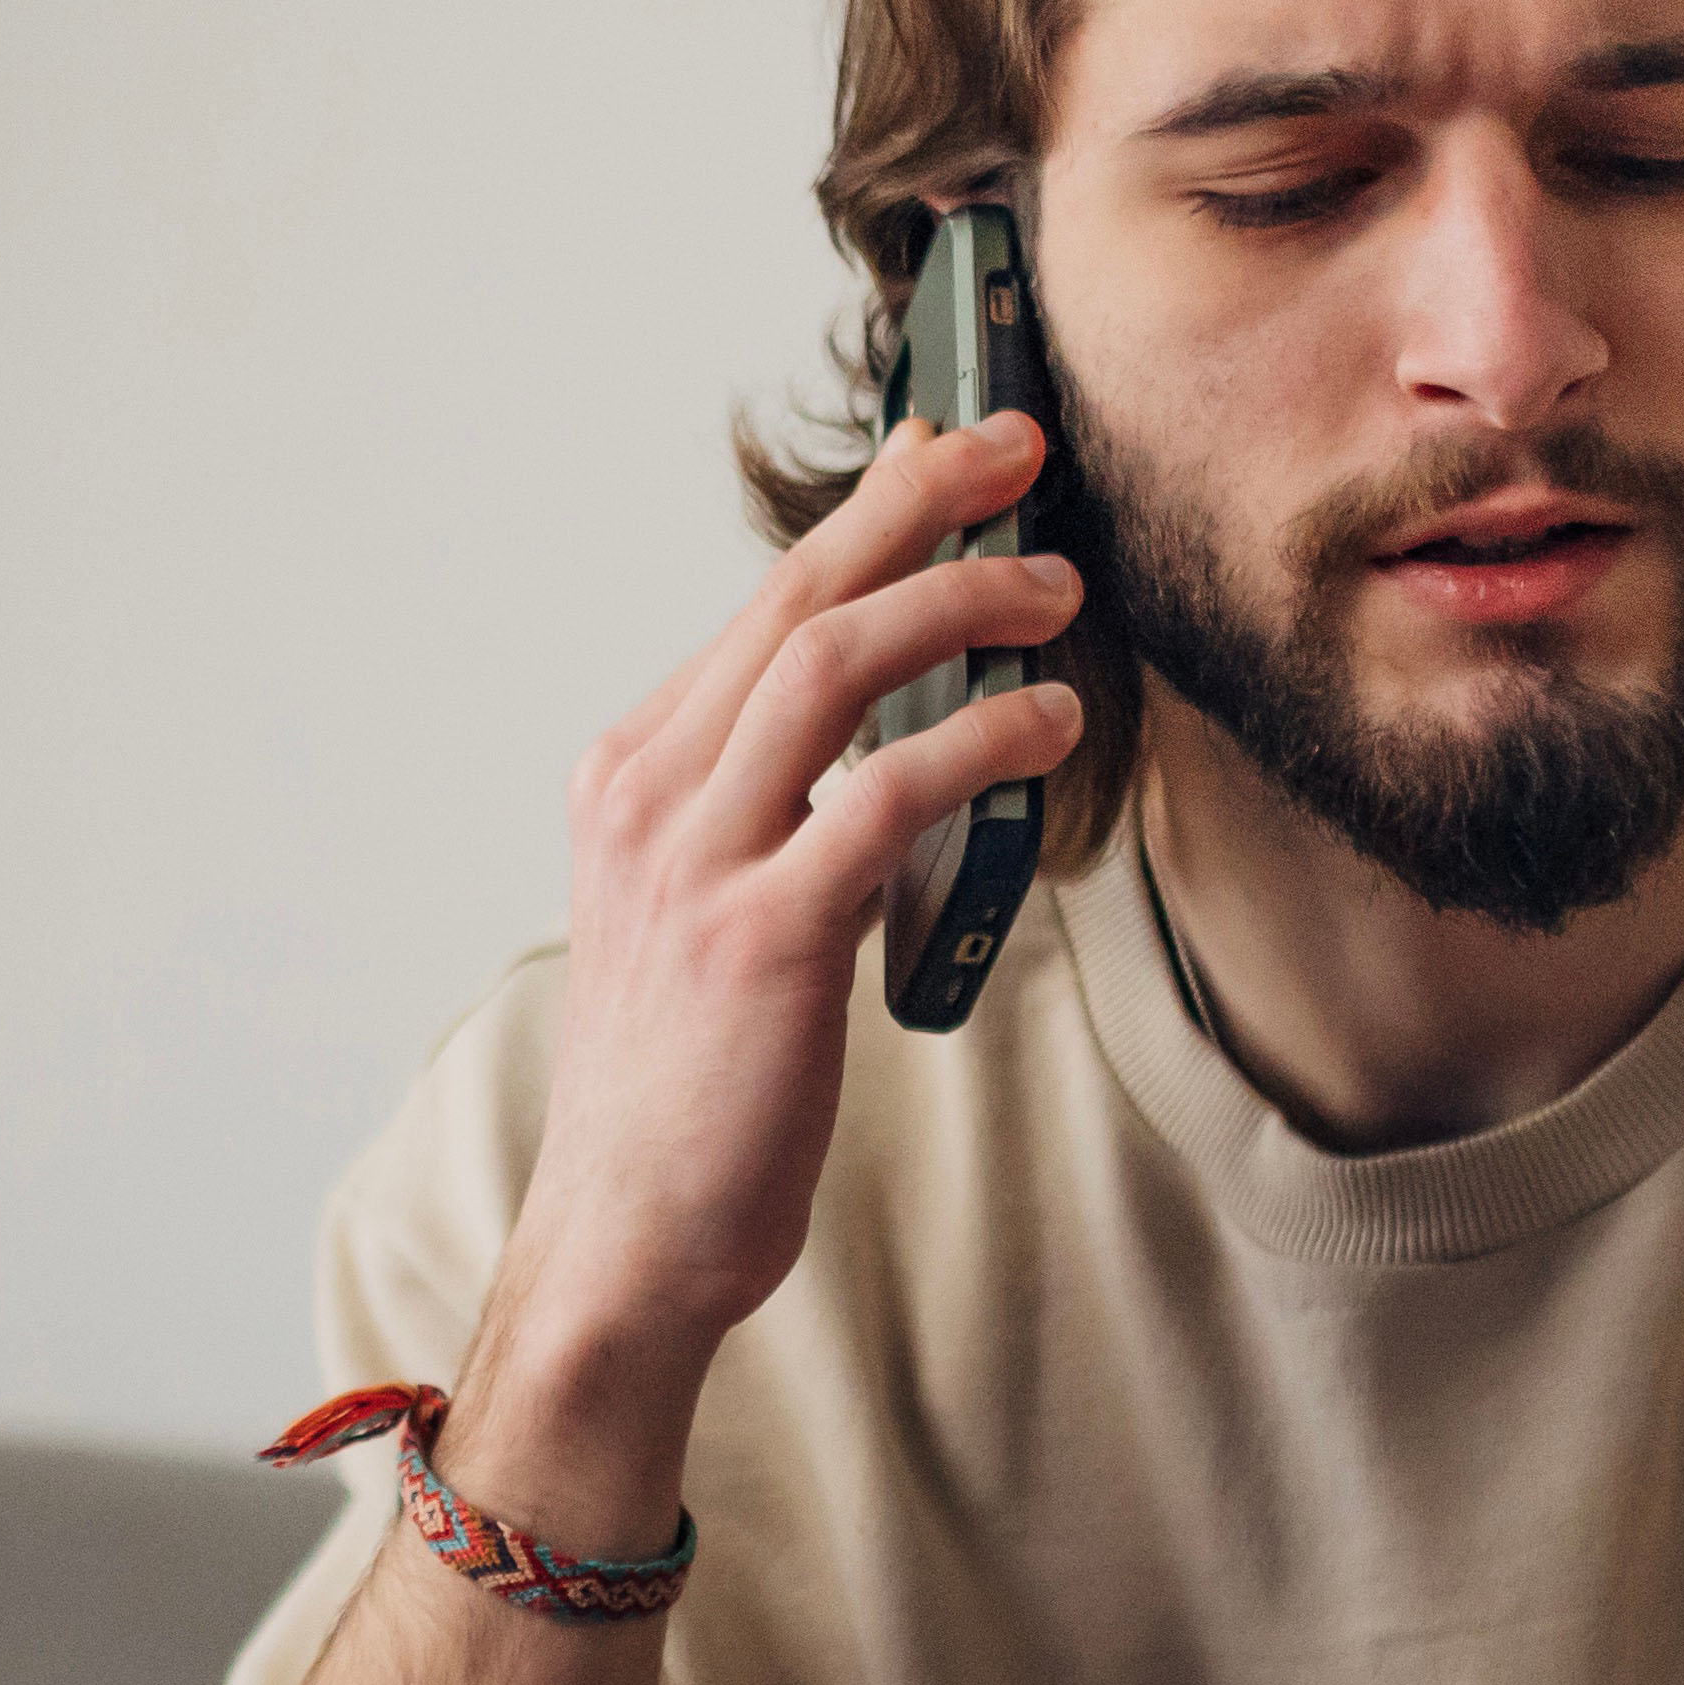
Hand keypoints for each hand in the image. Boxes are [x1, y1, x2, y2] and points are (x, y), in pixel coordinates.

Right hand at [462, 416, 1088, 1536]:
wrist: (627, 1236)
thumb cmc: (688, 1087)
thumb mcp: (704, 913)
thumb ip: (776, 813)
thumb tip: (893, 725)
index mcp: (631, 780)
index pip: (759, 608)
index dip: (869, 517)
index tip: (953, 451)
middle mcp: (648, 798)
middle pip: (794, 600)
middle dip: (915, 503)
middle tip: (1020, 448)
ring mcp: (695, 863)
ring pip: (831, 667)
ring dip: (958, 602)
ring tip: (1056, 589)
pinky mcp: (760, 937)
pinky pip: (884, 796)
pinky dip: (979, 741)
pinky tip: (1049, 725)